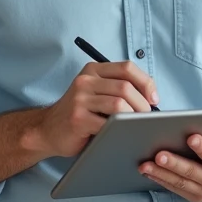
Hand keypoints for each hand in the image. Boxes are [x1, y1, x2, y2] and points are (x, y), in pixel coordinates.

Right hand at [36, 61, 158, 157]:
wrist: (48, 130)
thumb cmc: (80, 113)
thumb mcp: (96, 93)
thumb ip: (118, 89)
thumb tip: (152, 99)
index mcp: (93, 70)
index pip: (127, 68)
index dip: (146, 83)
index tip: (154, 99)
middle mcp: (85, 80)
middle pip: (125, 87)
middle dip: (143, 104)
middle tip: (146, 117)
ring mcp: (79, 99)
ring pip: (119, 104)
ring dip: (134, 117)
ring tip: (136, 125)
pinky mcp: (77, 118)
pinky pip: (107, 123)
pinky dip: (119, 129)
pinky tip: (121, 133)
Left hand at [139, 129, 201, 201]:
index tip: (192, 137)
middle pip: (192, 172)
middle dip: (175, 163)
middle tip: (159, 153)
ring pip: (179, 183)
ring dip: (161, 174)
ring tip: (145, 164)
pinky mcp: (195, 197)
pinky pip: (175, 189)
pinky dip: (161, 180)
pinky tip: (148, 171)